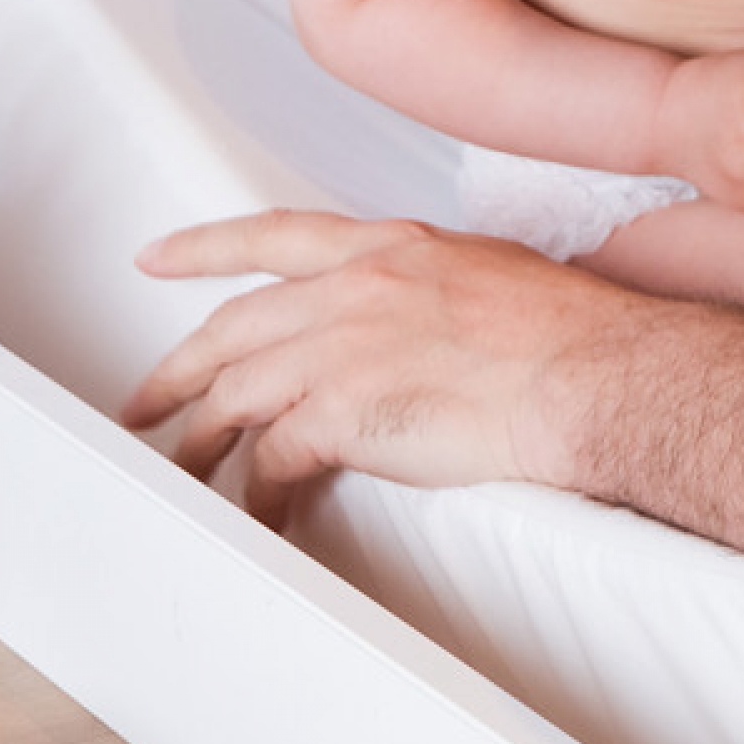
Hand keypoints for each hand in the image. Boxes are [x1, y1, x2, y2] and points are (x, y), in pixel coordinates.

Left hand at [120, 211, 612, 525]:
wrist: (596, 375)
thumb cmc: (575, 337)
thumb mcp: (495, 276)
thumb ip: (435, 290)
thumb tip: (422, 323)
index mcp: (397, 248)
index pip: (278, 235)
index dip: (207, 247)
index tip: (159, 257)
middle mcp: (359, 286)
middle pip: (235, 325)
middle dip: (178, 368)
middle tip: (147, 399)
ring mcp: (345, 345)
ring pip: (237, 392)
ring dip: (203, 438)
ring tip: (189, 468)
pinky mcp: (344, 411)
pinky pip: (272, 457)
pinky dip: (259, 489)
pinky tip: (263, 508)